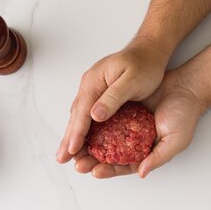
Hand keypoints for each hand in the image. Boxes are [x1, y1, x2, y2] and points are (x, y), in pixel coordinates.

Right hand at [57, 40, 167, 164]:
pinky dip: (83, 129)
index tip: (72, 150)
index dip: (77, 133)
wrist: (149, 50)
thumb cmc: (144, 64)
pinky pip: (87, 115)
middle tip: (61, 159)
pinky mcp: (100, 95)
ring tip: (67, 155)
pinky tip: (82, 141)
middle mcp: (90, 86)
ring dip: (73, 136)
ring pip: (79, 117)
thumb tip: (94, 115)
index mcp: (94, 82)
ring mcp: (93, 90)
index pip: (82, 112)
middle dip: (68, 139)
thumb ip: (113, 98)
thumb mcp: (132, 80)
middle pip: (76, 116)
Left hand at [72, 69, 206, 178]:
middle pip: (107, 156)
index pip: (122, 167)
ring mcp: (126, 126)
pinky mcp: (121, 110)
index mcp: (145, 153)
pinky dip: (93, 125)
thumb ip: (158, 158)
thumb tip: (141, 173)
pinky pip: (104, 119)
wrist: (185, 87)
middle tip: (78, 165)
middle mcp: (132, 142)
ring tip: (74, 150)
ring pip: (102, 139)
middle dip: (91, 161)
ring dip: (88, 146)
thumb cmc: (185, 115)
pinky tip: (82, 128)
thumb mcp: (175, 141)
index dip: (108, 170)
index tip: (95, 171)